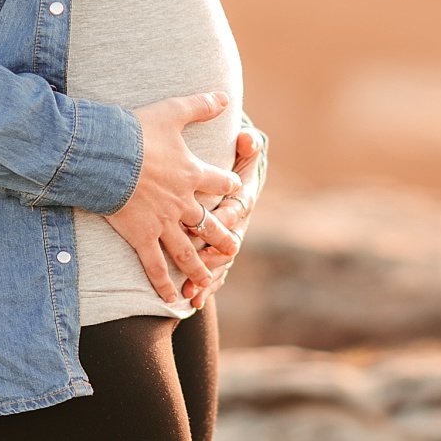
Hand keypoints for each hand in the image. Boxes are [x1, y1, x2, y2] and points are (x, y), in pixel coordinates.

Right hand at [103, 91, 242, 305]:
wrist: (106, 156)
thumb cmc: (136, 131)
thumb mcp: (172, 112)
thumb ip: (200, 105)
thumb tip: (224, 95)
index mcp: (192, 174)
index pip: (220, 183)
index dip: (229, 185)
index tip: (235, 189)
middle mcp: (182, 202)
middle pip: (209, 223)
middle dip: (222, 236)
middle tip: (232, 248)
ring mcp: (163, 223)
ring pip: (187, 250)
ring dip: (199, 266)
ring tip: (209, 279)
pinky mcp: (142, 236)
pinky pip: (155, 265)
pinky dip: (163, 283)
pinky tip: (171, 298)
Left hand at [183, 121, 267, 310]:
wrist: (238, 176)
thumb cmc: (238, 161)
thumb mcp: (244, 148)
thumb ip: (247, 144)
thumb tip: (247, 137)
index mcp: (242, 199)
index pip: (237, 209)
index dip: (227, 216)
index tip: (216, 220)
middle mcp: (236, 224)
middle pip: (228, 243)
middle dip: (215, 255)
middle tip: (201, 264)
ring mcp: (226, 239)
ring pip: (220, 263)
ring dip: (207, 278)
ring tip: (192, 292)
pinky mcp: (216, 250)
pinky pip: (214, 273)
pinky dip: (205, 288)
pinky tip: (192, 302)